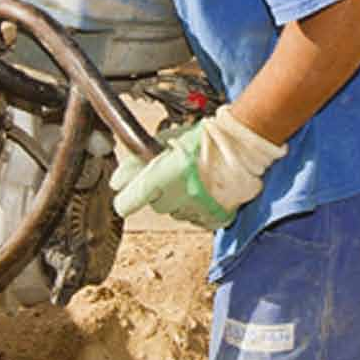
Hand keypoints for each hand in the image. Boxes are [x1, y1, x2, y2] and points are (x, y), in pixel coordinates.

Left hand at [111, 107, 286, 231]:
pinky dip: (197, 206)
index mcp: (161, 177)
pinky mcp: (213, 219)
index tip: (126, 194)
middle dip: (159, 192)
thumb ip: (138, 162)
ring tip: (193, 178)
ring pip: (175, 211)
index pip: (126, 204)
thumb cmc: (205, 140)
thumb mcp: (165, 143)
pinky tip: (205, 190)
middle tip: (173, 174)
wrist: (242, 147)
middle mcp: (177, 198)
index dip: (125, 198)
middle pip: (155, 204)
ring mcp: (196, 211)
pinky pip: (195, 217)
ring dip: (179, 199)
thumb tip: (117, 180)